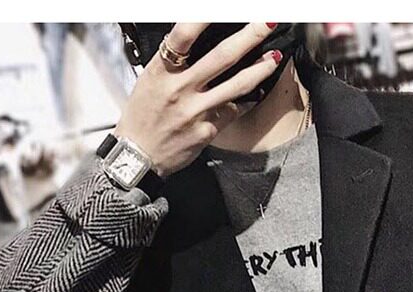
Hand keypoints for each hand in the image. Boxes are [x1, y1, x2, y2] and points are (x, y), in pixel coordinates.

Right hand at [114, 22, 281, 177]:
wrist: (138, 156)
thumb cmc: (143, 115)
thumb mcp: (149, 79)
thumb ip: (173, 61)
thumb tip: (194, 38)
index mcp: (162, 70)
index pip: (184, 35)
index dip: (205, 16)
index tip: (227, 7)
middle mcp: (179, 89)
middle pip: (222, 56)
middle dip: (250, 36)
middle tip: (267, 21)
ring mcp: (195, 112)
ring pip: (236, 85)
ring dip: (260, 69)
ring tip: (274, 57)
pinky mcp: (207, 131)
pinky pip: (232, 111)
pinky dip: (244, 101)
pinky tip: (255, 92)